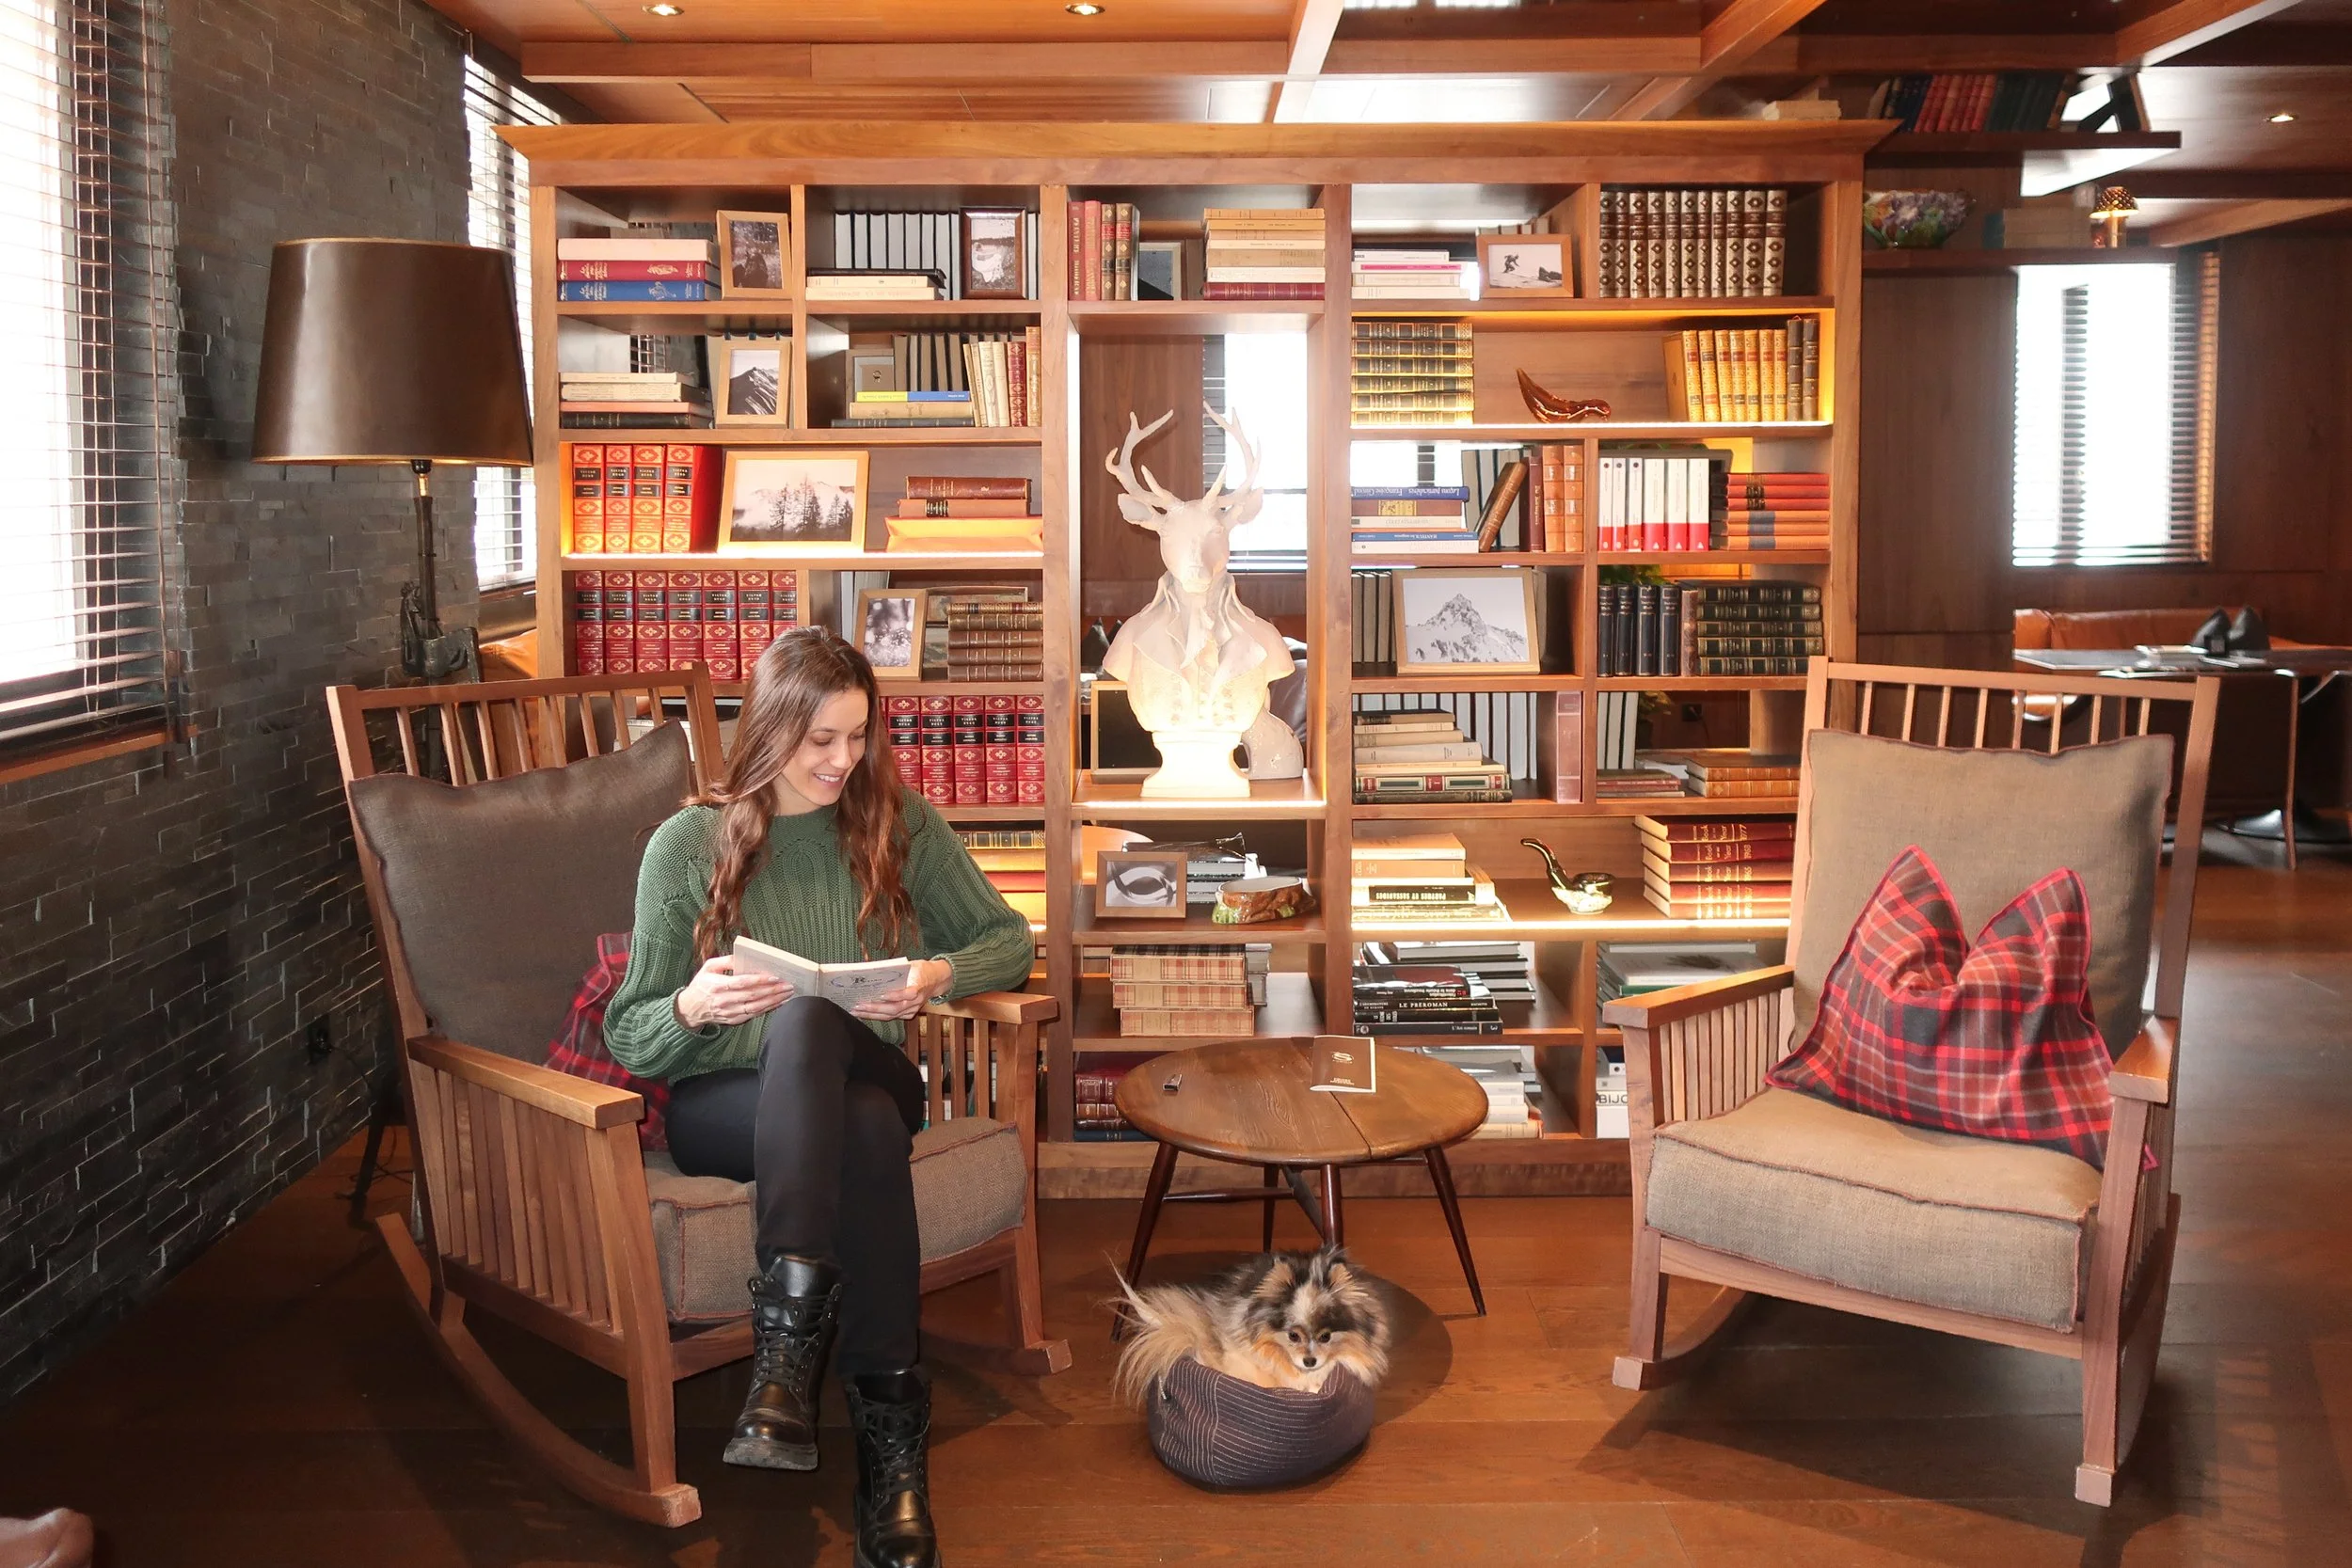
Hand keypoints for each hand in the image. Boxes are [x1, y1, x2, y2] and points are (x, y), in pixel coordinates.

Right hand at [674, 955, 792, 1030]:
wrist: (690, 1009)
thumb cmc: (701, 985)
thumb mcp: (708, 967)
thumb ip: (725, 961)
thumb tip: (742, 956)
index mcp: (717, 986)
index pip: (742, 983)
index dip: (759, 981)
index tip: (774, 977)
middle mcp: (724, 1001)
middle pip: (752, 996)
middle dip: (772, 991)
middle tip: (788, 985)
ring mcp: (729, 1012)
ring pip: (756, 1008)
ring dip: (774, 1001)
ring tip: (788, 994)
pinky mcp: (734, 1020)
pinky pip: (754, 1015)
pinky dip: (768, 1009)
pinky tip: (779, 1003)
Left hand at [851, 958, 953, 1021]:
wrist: (938, 980)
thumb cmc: (922, 970)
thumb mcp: (912, 965)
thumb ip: (897, 969)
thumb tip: (876, 970)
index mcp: (919, 987)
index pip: (907, 994)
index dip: (895, 996)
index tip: (881, 995)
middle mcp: (916, 1001)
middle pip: (895, 1008)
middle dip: (874, 1008)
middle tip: (858, 1005)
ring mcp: (913, 1009)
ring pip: (891, 1015)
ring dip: (873, 1014)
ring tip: (857, 1011)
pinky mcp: (909, 1013)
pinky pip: (892, 1017)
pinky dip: (878, 1016)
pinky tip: (866, 1014)